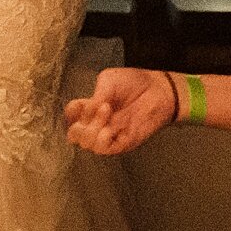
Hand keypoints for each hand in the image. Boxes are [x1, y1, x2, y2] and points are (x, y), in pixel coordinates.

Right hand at [64, 66, 180, 155]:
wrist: (159, 89)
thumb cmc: (135, 82)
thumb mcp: (108, 80)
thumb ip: (94, 96)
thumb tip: (85, 112)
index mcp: (91, 108)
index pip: (71, 117)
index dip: (72, 112)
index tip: (81, 103)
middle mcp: (98, 123)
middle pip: (74, 135)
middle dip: (79, 124)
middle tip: (95, 109)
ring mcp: (110, 134)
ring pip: (87, 144)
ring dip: (92, 130)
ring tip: (106, 112)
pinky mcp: (123, 142)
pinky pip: (105, 150)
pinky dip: (101, 141)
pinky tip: (108, 129)